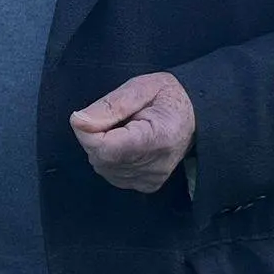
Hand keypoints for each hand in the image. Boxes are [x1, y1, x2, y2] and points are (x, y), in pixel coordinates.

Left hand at [70, 73, 195, 193]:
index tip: (89, 114)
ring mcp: (152, 179)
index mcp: (158, 137)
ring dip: (101, 146)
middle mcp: (156, 166)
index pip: (106, 148)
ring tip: (123, 129)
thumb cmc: (167, 97)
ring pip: (102, 167)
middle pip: (101, 158)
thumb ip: (109, 105)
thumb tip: (78, 121)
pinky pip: (111, 173)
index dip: (87, 131)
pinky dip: (110, 157)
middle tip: (113, 118)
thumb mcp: (141, 87)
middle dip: (94, 136)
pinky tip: (125, 143)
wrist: (195, 117)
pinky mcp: (147, 186)